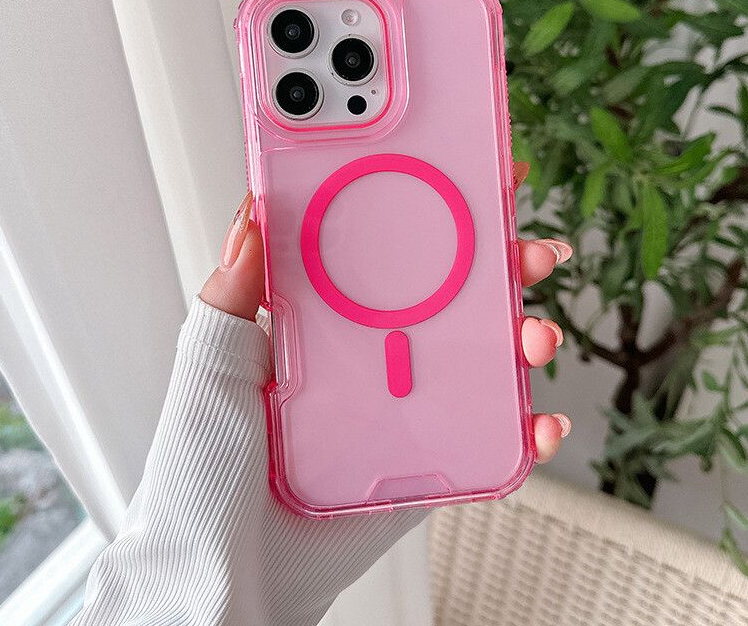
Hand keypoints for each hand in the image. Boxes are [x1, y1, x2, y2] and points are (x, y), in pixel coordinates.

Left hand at [201, 161, 571, 463]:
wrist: (224, 574)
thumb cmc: (206, 469)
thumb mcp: (210, 364)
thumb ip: (233, 291)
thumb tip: (250, 211)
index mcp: (328, 321)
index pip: (390, 250)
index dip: (434, 211)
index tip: (474, 173)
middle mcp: (374, 355)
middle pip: (454, 296)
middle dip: (505, 267)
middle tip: (531, 252)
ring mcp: (406, 404)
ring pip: (484, 358)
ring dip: (527, 338)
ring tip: (537, 335)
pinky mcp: (426, 456)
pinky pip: (490, 436)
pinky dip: (528, 427)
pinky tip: (541, 422)